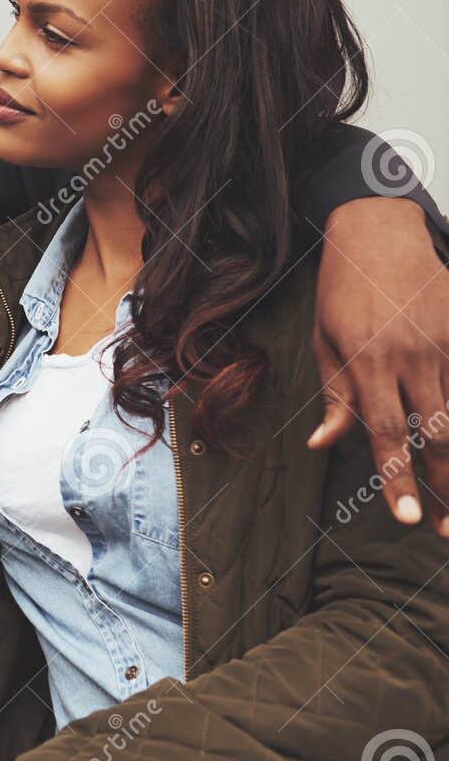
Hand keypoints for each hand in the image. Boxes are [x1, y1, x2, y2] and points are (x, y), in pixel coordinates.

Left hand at [309, 197, 448, 535]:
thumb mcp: (323, 342)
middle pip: (439, 433)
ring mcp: (448, 342)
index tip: (408, 519)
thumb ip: (335, 397)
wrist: (377, 231)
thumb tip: (325, 445)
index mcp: (369, 362)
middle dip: (447, 486)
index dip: (399, 480)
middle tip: (448, 529)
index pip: (386, 434)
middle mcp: (414, 356)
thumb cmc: (342, 292)